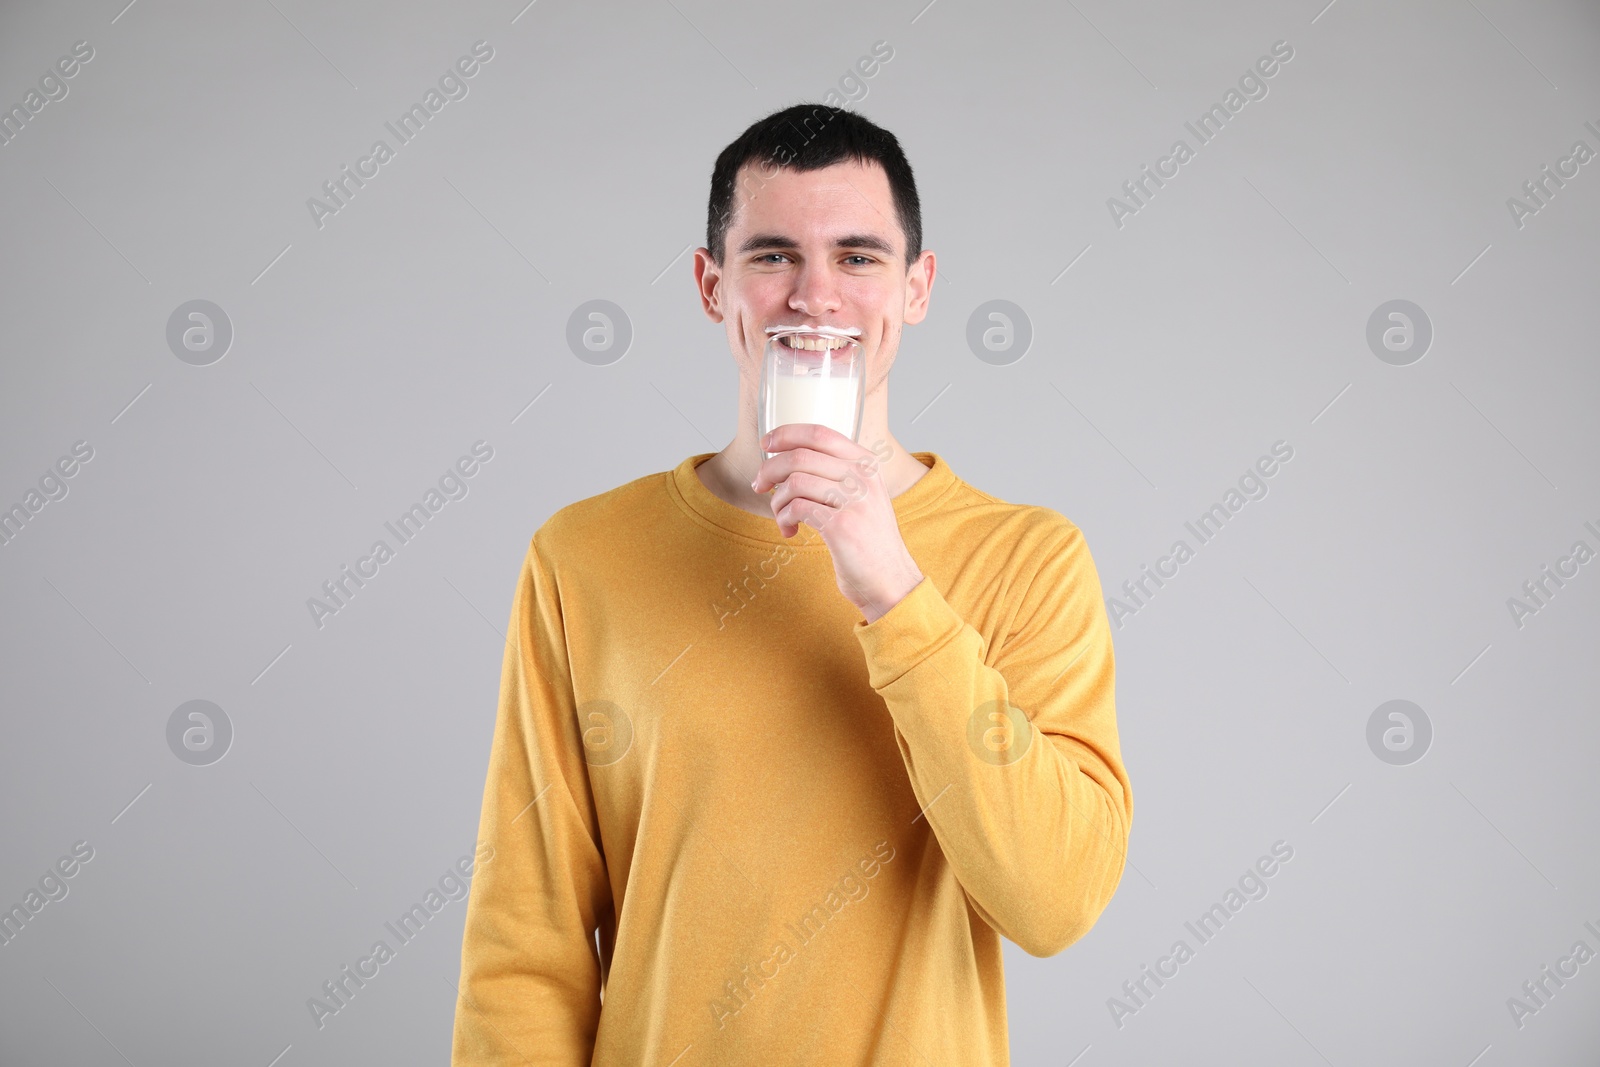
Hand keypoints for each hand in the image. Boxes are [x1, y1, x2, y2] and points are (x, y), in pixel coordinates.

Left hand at [752, 424, 923, 622]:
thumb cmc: (868, 539)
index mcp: (867, 463)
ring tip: (781, 516)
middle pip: (800, 456)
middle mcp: (863, 477)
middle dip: (770, 470)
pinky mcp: (841, 526)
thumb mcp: (862, 495)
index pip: (819, 433)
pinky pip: (797, 508)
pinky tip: (790, 530)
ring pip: (794, 482)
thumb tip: (786, 460)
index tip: (766, 444)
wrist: (889, 579)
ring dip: (777, 501)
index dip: (786, 434)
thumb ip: (837, 473)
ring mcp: (854, 500)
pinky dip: (784, 518)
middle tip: (760, 486)